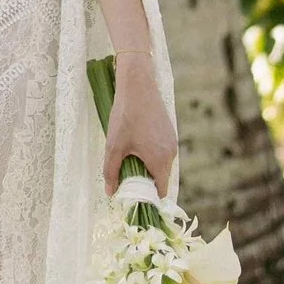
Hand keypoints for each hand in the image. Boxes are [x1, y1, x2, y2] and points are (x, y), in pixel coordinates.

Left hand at [102, 67, 178, 199]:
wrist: (138, 86)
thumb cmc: (125, 116)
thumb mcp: (113, 146)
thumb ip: (111, 172)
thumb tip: (110, 193)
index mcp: (160, 160)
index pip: (161, 191)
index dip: (148, 197)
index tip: (133, 196)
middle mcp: (171, 153)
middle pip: (160, 178)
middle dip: (145, 181)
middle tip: (126, 177)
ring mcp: (172, 141)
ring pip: (161, 164)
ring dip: (147, 166)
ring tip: (129, 158)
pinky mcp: (170, 131)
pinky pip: (162, 151)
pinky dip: (151, 154)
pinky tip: (136, 144)